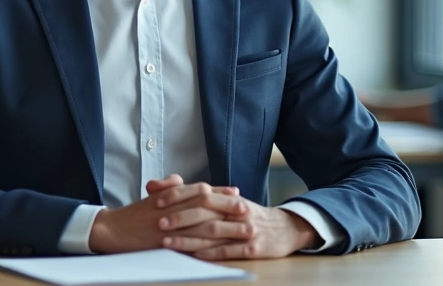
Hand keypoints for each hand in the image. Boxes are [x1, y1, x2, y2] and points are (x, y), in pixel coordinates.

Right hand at [88, 175, 240, 253]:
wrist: (112, 231)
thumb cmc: (132, 214)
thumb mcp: (149, 195)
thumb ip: (166, 185)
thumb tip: (179, 179)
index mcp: (168, 196)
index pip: (199, 191)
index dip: (220, 192)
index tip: (237, 193)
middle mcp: (171, 209)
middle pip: (206, 206)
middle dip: (229, 208)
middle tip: (248, 210)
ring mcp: (170, 227)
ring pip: (204, 226)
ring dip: (228, 229)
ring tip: (246, 231)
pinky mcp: (167, 243)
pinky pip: (193, 245)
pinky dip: (211, 246)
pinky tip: (225, 249)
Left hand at [159, 197, 320, 259]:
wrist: (285, 228)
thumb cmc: (247, 215)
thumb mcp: (227, 201)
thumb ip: (199, 196)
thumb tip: (165, 186)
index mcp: (227, 198)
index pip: (200, 192)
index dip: (178, 195)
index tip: (157, 200)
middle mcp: (236, 211)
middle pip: (205, 212)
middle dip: (180, 218)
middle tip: (159, 223)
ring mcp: (245, 230)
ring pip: (214, 233)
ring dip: (189, 238)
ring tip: (168, 242)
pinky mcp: (254, 248)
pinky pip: (230, 250)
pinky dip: (211, 253)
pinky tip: (194, 255)